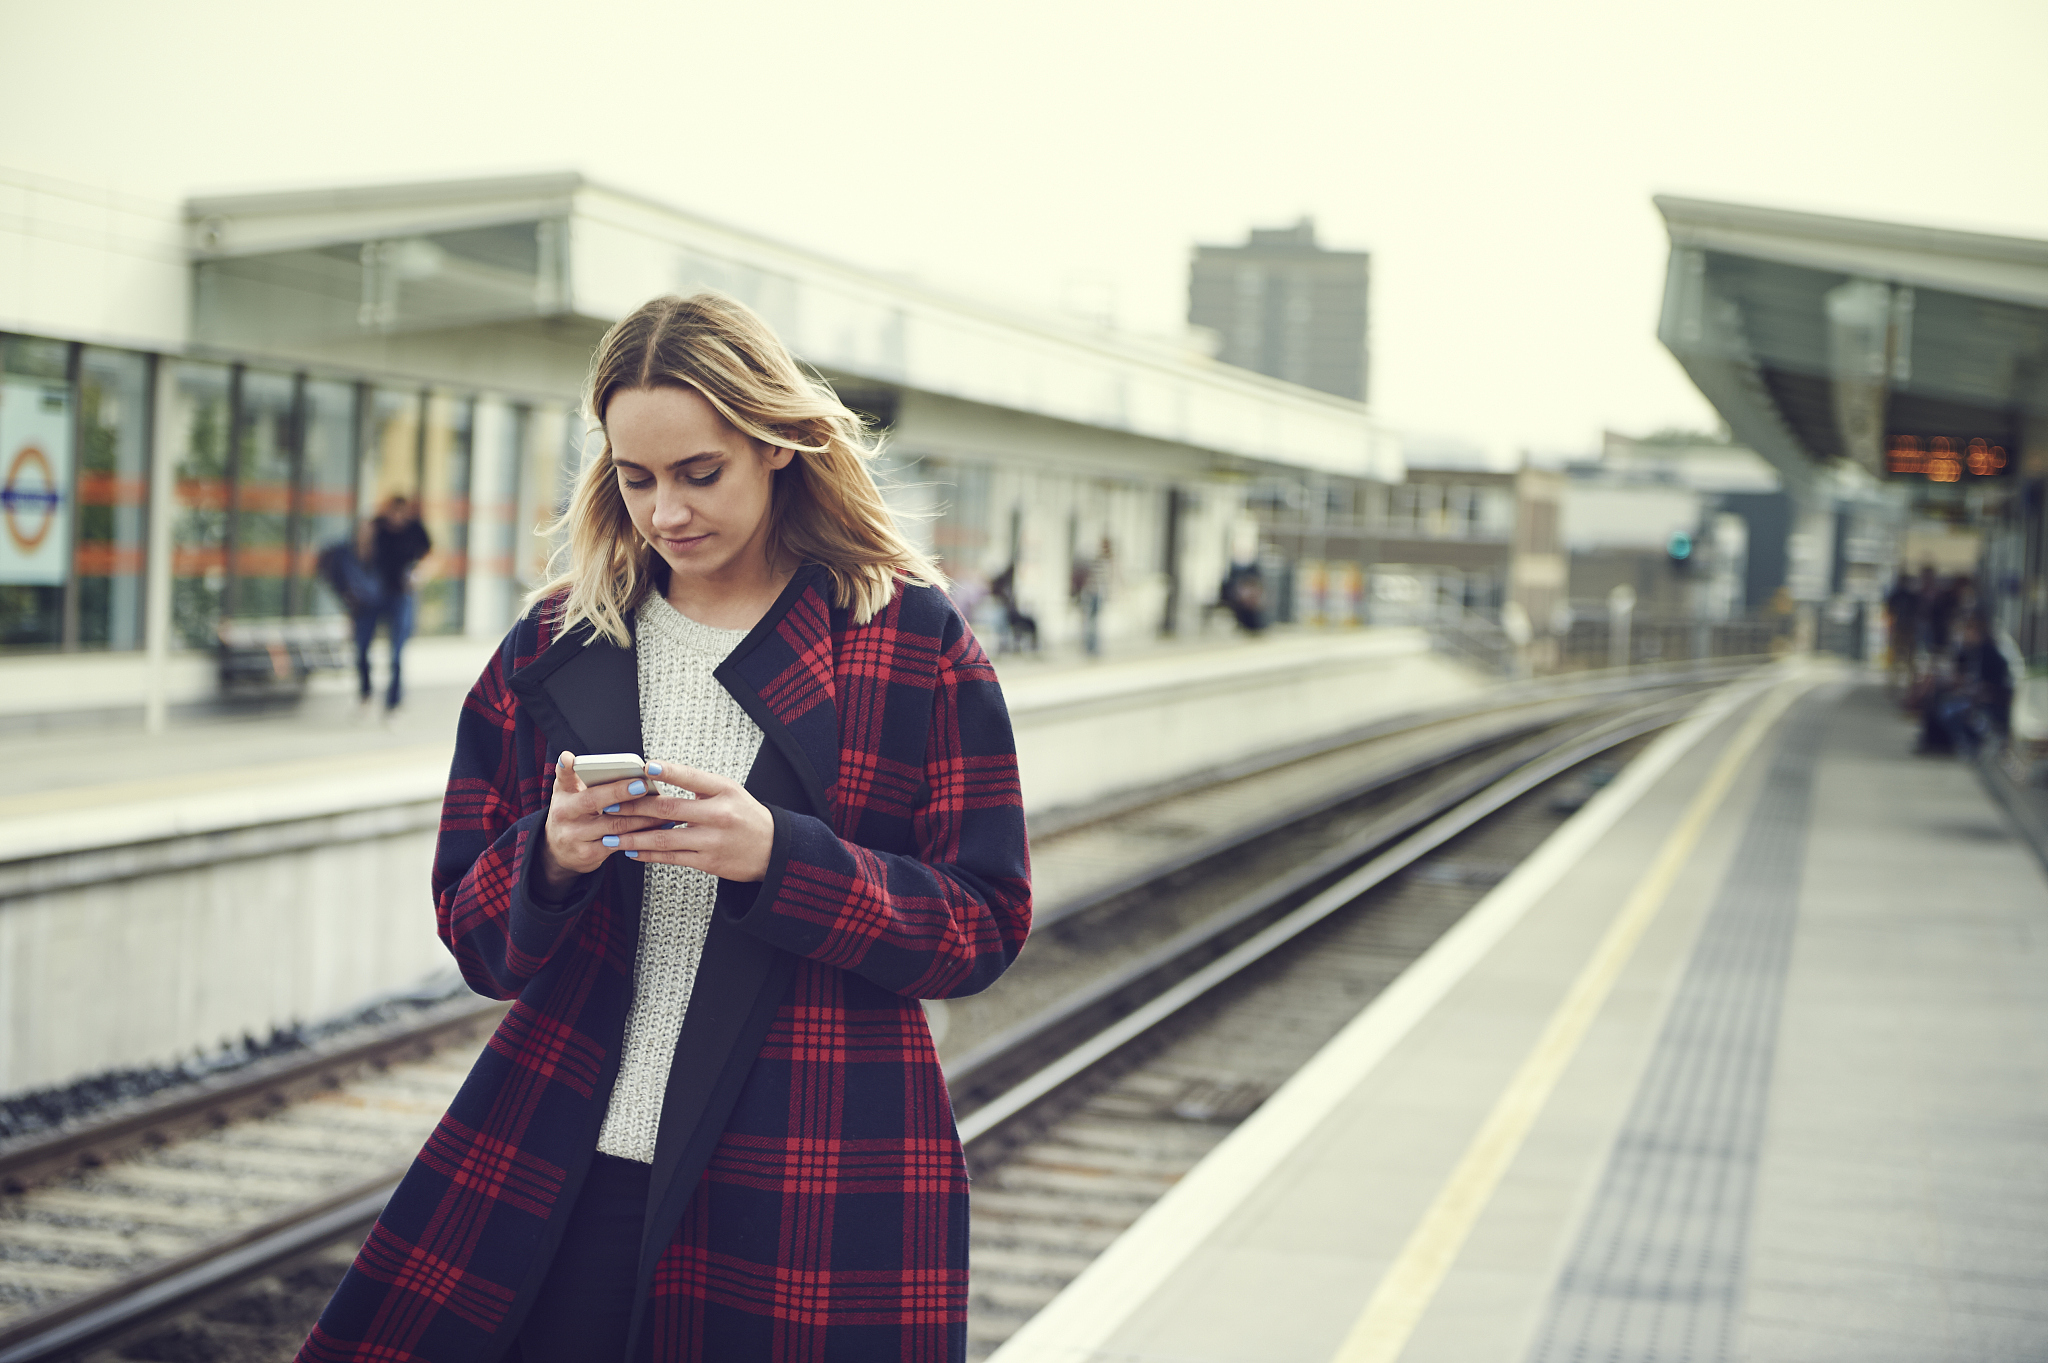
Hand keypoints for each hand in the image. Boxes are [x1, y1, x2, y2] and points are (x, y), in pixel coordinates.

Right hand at [538, 752, 666, 892]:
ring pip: (613, 825)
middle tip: (641, 785)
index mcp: (562, 795)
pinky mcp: (589, 854)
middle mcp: (564, 815)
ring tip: (662, 807)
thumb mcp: (568, 795)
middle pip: (593, 801)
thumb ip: (580, 777)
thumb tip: (605, 762)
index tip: (569, 759)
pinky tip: (657, 828)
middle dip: (619, 792)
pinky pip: (620, 843)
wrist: (559, 852)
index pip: (562, 777)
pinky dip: (641, 835)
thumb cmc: (572, 815)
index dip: (565, 767)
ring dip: (641, 816)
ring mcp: (575, 836)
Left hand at [607, 763, 775, 882]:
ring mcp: (712, 840)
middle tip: (611, 804)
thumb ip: (699, 785)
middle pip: (668, 809)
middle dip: (635, 807)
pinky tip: (632, 850)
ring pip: (664, 837)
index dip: (667, 771)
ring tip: (612, 834)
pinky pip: (672, 857)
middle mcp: (718, 815)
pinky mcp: (708, 862)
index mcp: (724, 791)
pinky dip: (649, 854)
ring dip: (634, 836)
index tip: (643, 767)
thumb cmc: (747, 816)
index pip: (691, 777)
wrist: (773, 849)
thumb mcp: (730, 791)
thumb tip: (659, 776)